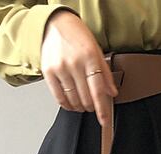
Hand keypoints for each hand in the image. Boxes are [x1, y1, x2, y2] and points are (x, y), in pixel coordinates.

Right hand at [40, 9, 117, 125]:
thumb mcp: (96, 50)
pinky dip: (67, 105)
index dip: (102, 109)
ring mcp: (60, 68)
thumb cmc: (77, 36)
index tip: (104, 120)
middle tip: (92, 106)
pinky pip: (59, 98)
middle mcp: (74, 63)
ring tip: (82, 105)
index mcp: (90, 57)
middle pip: (85, 98)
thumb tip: (112, 92)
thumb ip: (104, 72)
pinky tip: (71, 104)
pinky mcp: (48, 72)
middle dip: (91, 107)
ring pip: (73, 100)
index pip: (98, 90)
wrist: (55, 24)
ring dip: (79, 107)